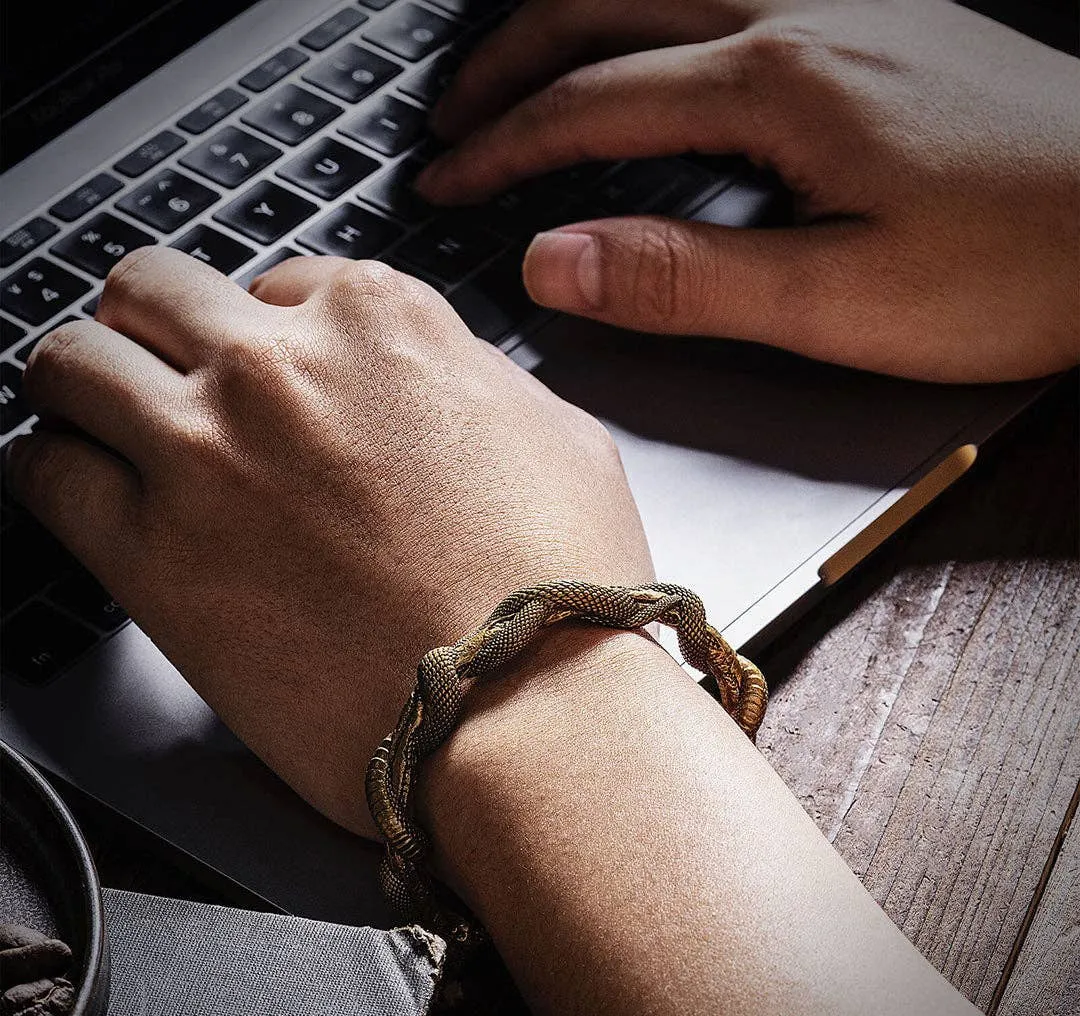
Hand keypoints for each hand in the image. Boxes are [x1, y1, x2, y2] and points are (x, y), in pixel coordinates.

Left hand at [4, 249, 652, 836]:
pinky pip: (42, 473)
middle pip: (154, 292)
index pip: (279, 284)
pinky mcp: (151, 554)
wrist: (528, 709)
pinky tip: (81, 490)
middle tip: (165, 371)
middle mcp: (278, 366)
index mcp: (379, 322)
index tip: (272, 375)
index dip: (273, 334)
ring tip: (95, 418)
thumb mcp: (556, 433)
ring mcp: (205, 452)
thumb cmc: (559, 586)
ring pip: (72, 360)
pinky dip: (52, 470)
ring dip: (81, 383)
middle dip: (158, 327)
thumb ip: (472, 379)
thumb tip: (437, 378)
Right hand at [417, 0, 1079, 381]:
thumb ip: (685, 279)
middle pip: (606, 7)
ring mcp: (840, 4)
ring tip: (519, 66)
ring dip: (571, 16)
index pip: (592, 102)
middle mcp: (801, 17)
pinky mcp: (875, 20)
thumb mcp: (835, 302)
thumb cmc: (1017, 265)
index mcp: (777, 85)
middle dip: (510, 63)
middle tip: (454, 119)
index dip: (504, 148)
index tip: (447, 182)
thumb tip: (557, 261)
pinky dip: (647, 7)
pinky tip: (647, 37)